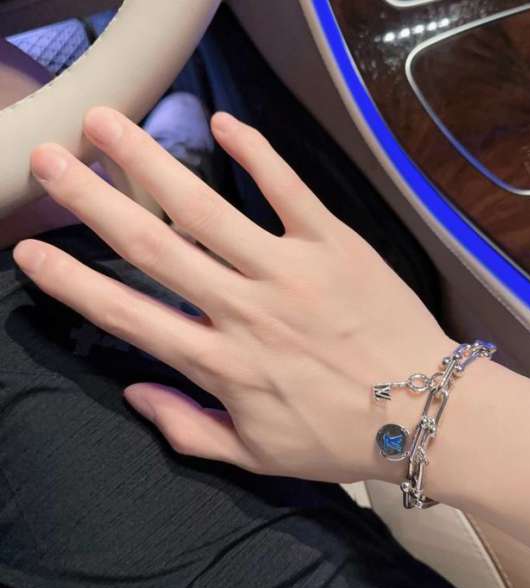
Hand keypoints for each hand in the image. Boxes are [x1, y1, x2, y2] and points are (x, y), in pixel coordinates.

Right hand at [14, 108, 454, 483]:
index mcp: (222, 365)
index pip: (128, 316)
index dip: (72, 282)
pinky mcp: (335, 245)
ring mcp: (290, 272)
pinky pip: (289, 190)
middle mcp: (245, 311)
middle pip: (153, 248)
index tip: (31, 250)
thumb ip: (189, 428)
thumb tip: (134, 390)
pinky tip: (223, 124)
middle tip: (49, 160)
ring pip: (207, 210)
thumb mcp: (258, 456)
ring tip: (108, 124)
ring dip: (151, 162)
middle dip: (92, 202)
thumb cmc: (341, 439)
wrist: (426, 413)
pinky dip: (257, 154)